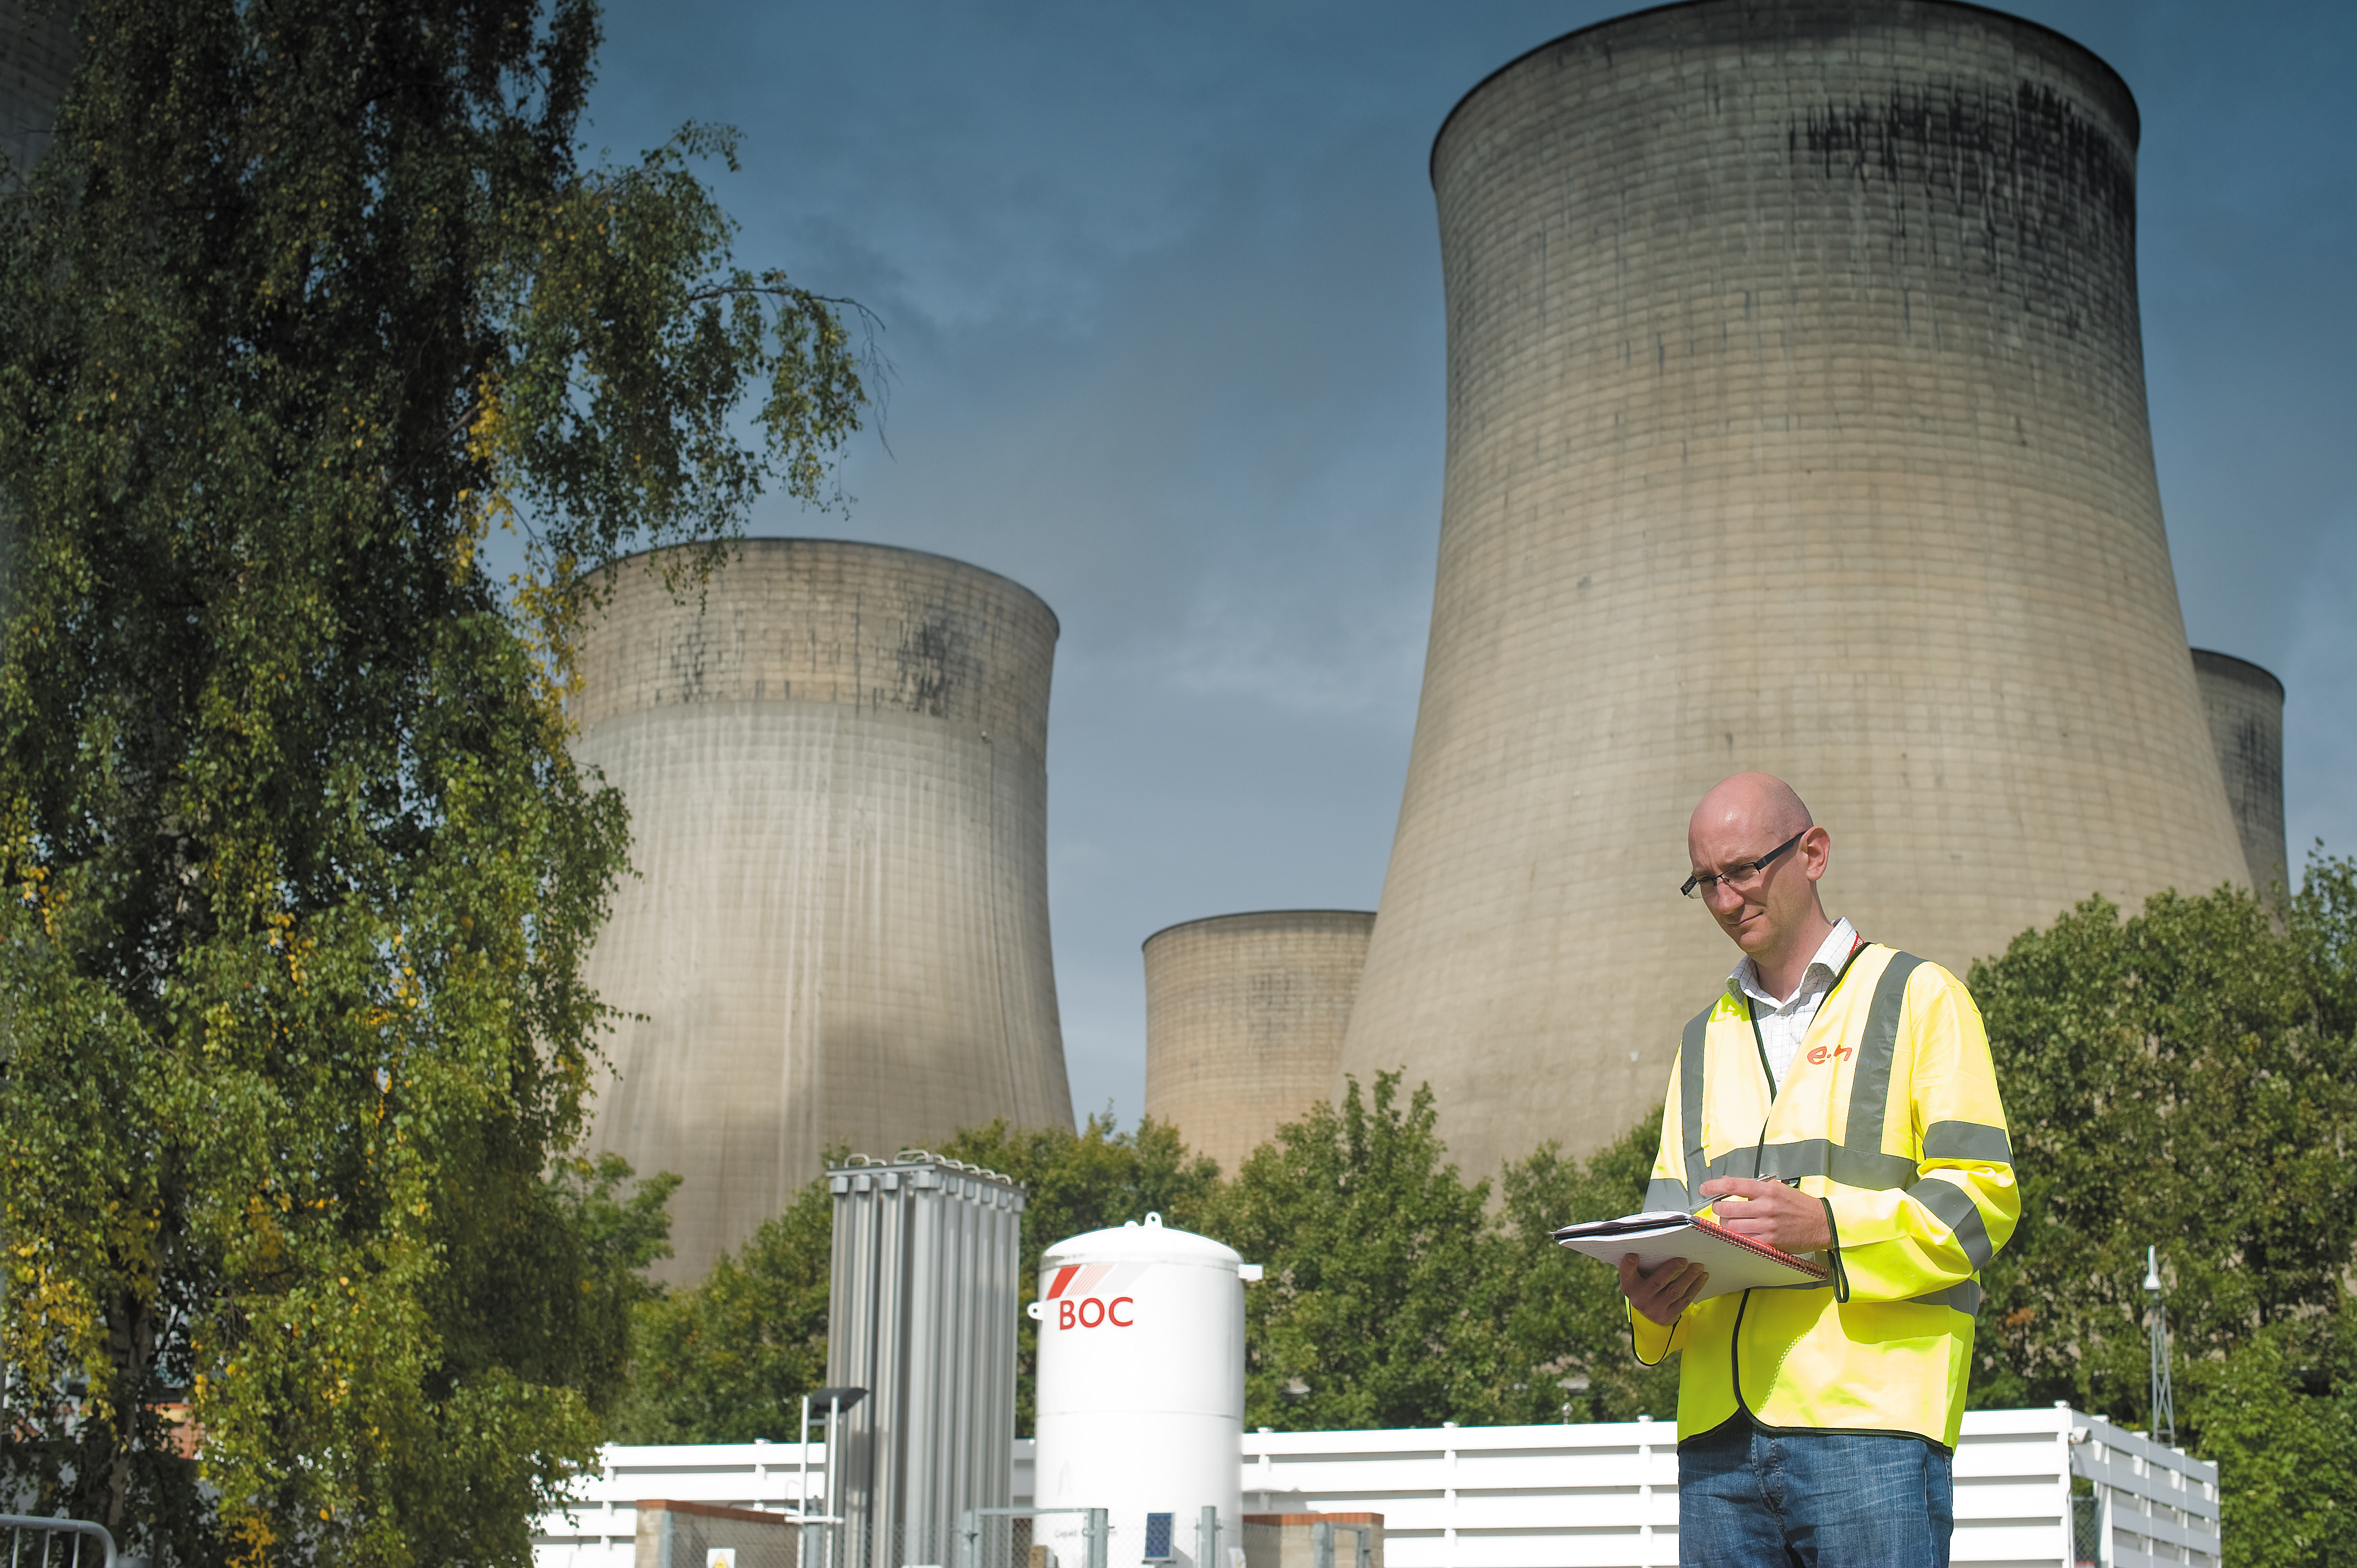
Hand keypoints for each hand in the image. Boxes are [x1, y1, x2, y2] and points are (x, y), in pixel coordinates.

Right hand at [1618, 1252, 1706, 1325]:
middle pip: (1657, 1282)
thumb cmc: (1645, 1283)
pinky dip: (1695, 1287)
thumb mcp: (1637, 1275)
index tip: (1633, 1255)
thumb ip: (1639, 1263)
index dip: (1629, 1265)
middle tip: (1683, 1260)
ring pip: (1674, 1292)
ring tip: (1698, 1267)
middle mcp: (1639, 1299)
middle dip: (1671, 1269)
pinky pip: (1684, 1301)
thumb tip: (1651, 1242)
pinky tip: (1702, 1277)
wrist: (1650, 1311)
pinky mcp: (1667, 1317)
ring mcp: (1653, 1310)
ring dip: (1689, 1278)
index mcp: (1629, 1285)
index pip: (1626, 1273)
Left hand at [1699, 1177, 1830, 1253]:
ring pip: (1731, 1226)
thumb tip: (1726, 1184)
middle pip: (1727, 1208)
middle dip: (1718, 1208)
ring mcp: (1767, 1226)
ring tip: (1731, 1221)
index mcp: (1767, 1190)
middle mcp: (1766, 1207)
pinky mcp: (1770, 1242)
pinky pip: (1743, 1240)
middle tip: (1720, 1207)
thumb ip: (1752, 1187)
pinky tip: (1741, 1233)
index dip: (1714, 1186)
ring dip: (1725, 1223)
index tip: (1704, 1188)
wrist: (1821, 1223)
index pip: (1733, 1185)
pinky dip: (1737, 1236)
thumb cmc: (1798, 1205)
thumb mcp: (1777, 1188)